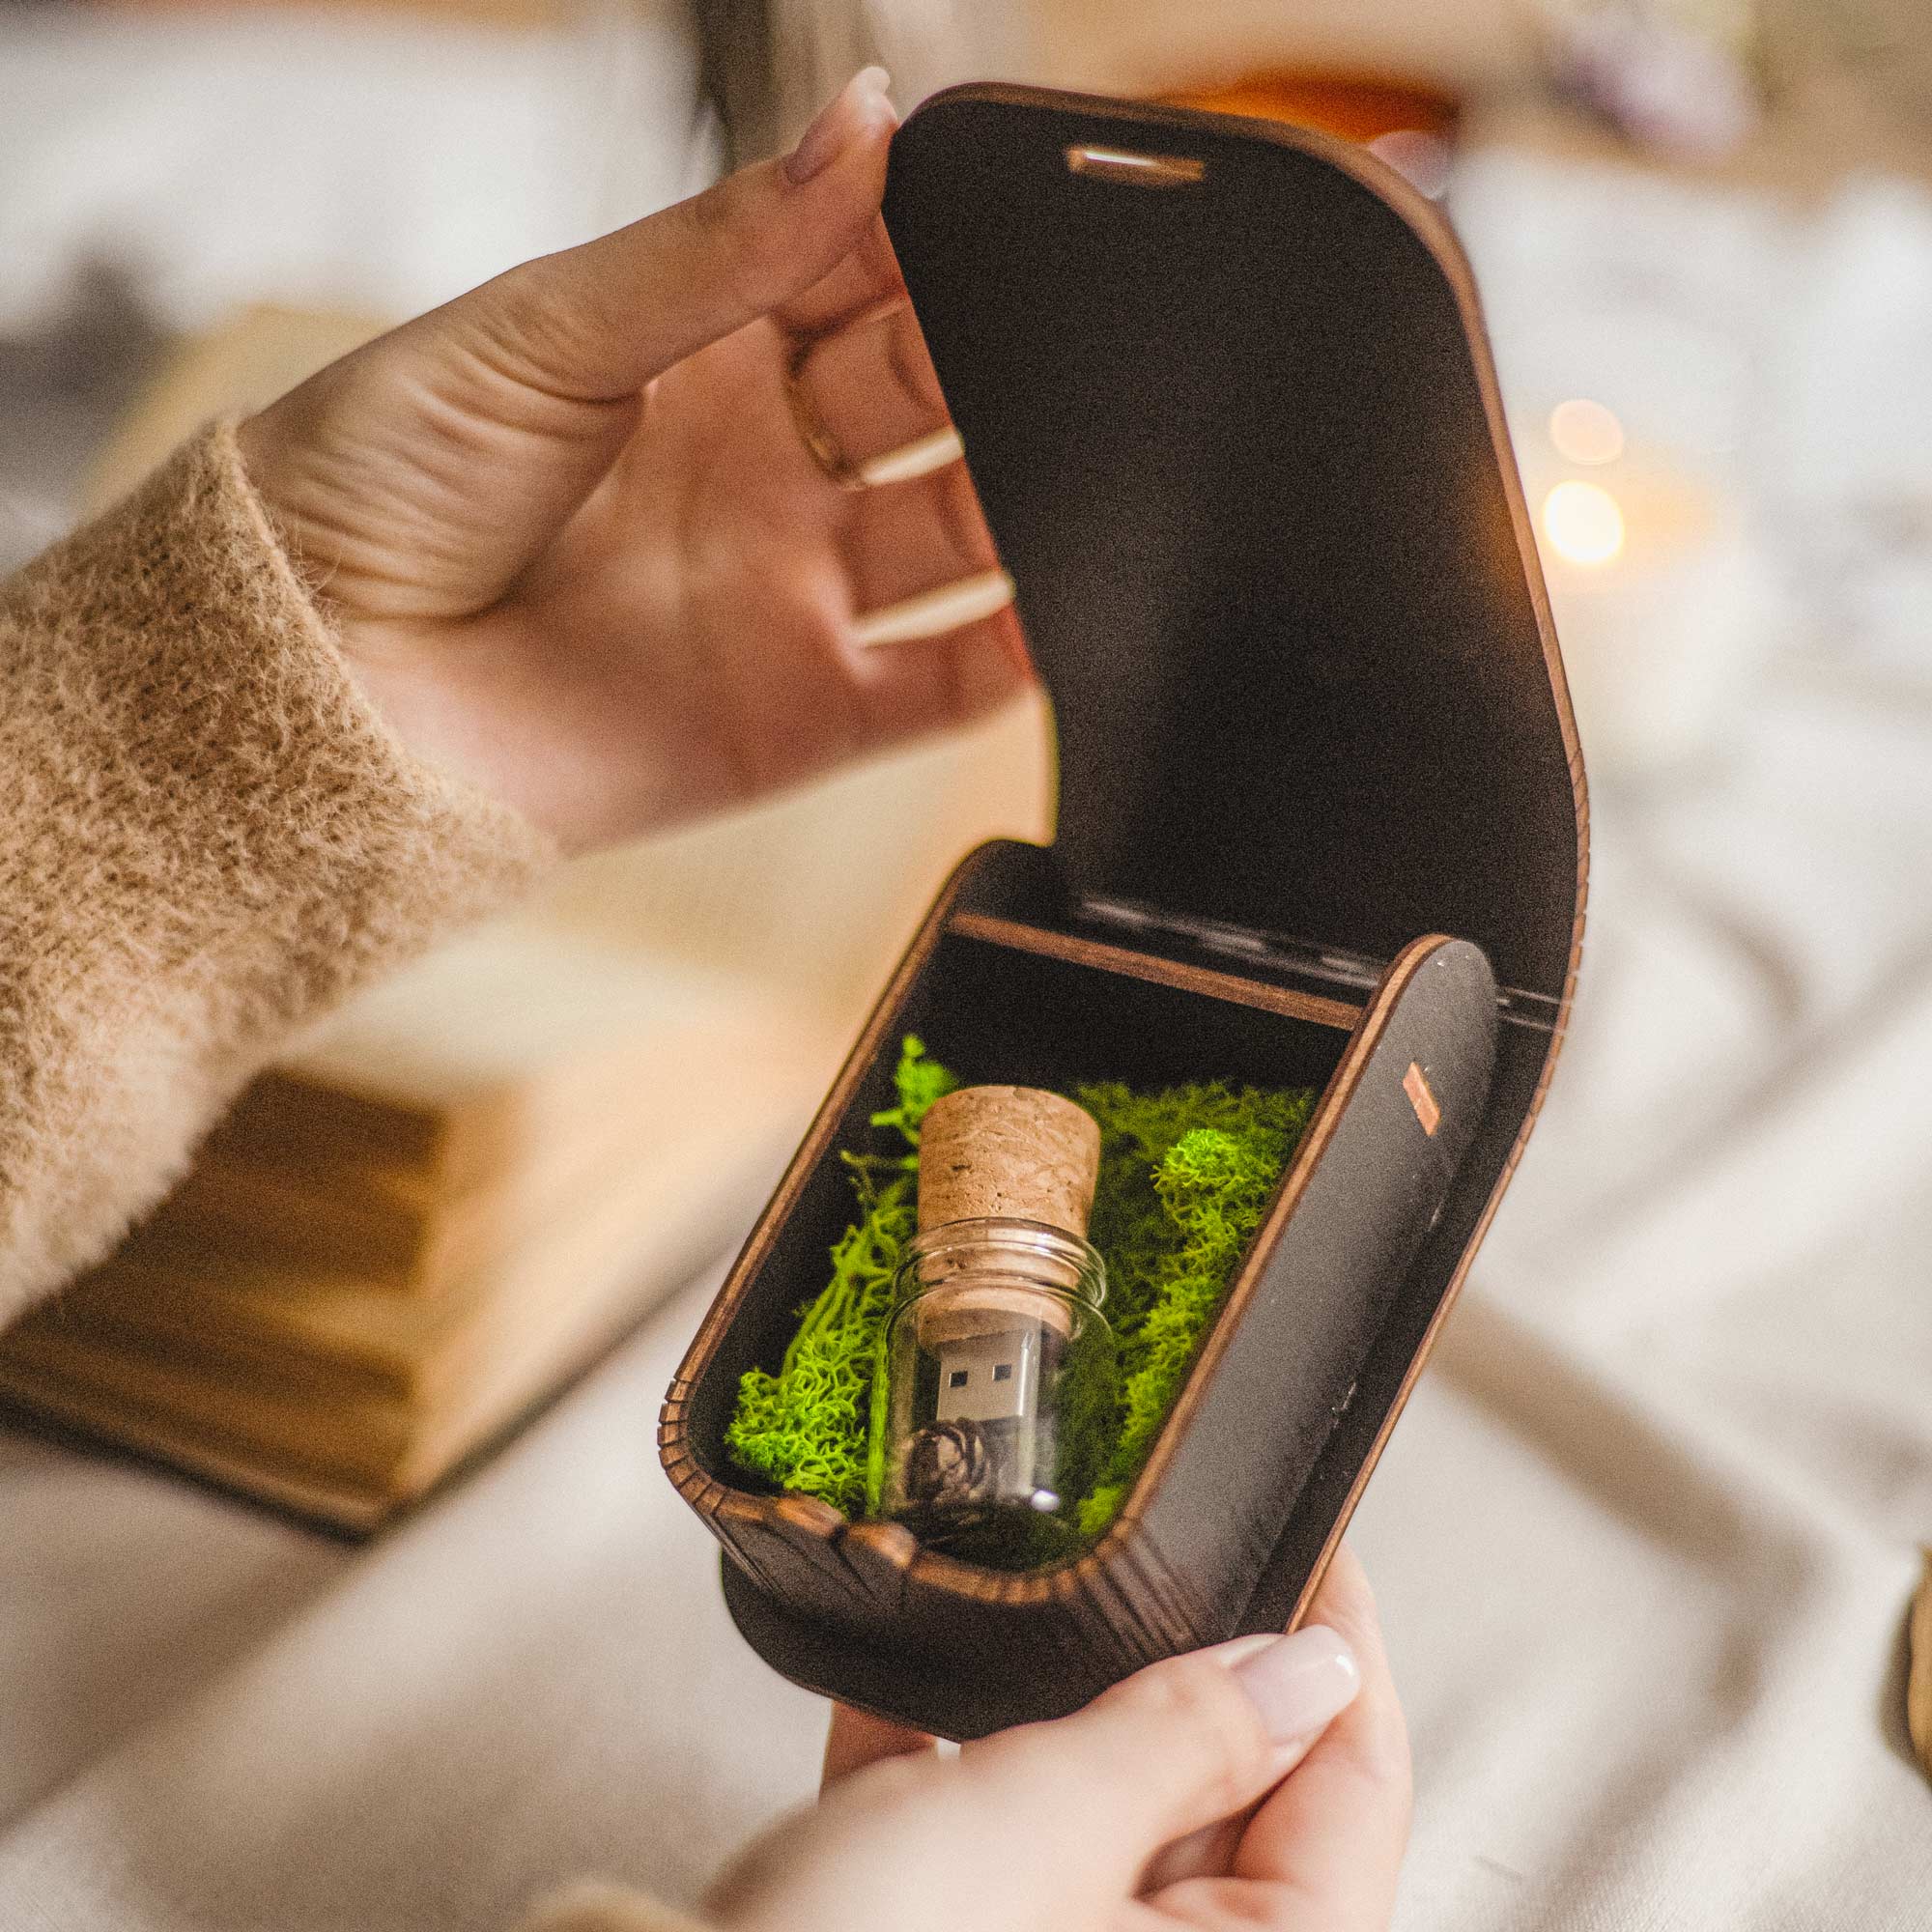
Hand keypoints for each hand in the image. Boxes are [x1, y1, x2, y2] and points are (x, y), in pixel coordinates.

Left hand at [237, 69, 1027, 854]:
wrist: (321, 687)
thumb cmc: (383, 482)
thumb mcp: (549, 325)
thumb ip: (721, 245)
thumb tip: (866, 115)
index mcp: (705, 356)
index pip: (866, 276)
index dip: (941, 242)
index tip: (1018, 208)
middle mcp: (767, 473)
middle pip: (936, 401)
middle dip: (999, 366)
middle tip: (1058, 344)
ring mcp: (796, 594)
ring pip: (966, 534)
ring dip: (1034, 499)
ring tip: (1095, 463)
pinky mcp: (811, 715)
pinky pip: (950, 683)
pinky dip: (1026, 653)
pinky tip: (1079, 607)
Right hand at [709, 1546, 1410, 1931]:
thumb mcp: (1045, 1823)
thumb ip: (1187, 1732)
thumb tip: (1315, 1664)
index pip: (1356, 1787)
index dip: (1339, 1647)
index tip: (1309, 1537)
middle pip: (1232, 1792)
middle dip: (1178, 1664)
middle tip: (1150, 1546)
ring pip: (1103, 1806)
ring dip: (1052, 1706)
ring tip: (1028, 1601)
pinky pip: (989, 1838)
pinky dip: (953, 1763)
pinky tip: (903, 1676)